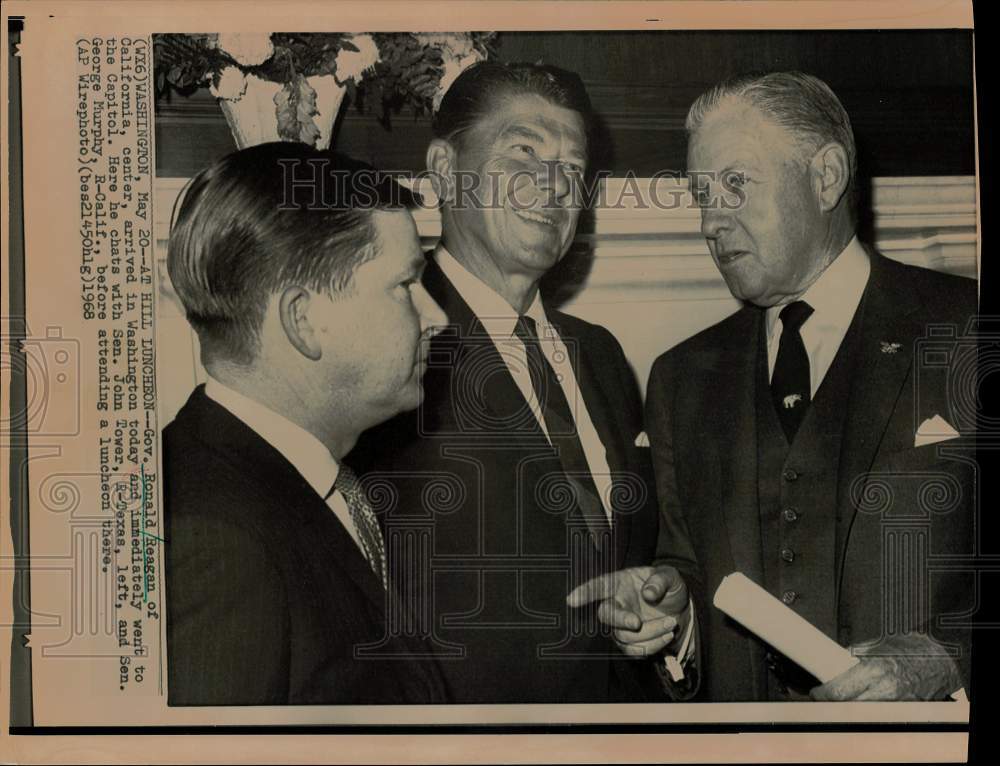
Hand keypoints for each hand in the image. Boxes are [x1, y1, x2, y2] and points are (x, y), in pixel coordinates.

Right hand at [566, 565, 688, 657]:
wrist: (680, 611)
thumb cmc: (669, 589)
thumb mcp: (670, 577)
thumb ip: (660, 580)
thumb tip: (648, 593)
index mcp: (620, 583)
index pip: (598, 586)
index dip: (585, 593)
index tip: (572, 600)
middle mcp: (616, 604)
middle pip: (606, 615)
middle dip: (619, 619)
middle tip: (637, 622)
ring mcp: (621, 626)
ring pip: (624, 636)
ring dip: (650, 633)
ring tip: (671, 623)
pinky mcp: (630, 643)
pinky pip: (634, 651)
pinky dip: (652, 646)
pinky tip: (666, 635)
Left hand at [810, 633, 962, 700]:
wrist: (941, 657)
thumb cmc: (912, 648)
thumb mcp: (877, 645)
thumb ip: (856, 656)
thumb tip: (837, 661)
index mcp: (875, 670)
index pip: (840, 690)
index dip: (823, 694)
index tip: (816, 693)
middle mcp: (885, 689)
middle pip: (849, 705)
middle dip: (833, 702)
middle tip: (824, 697)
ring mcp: (896, 702)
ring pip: (863, 711)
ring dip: (851, 705)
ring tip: (844, 697)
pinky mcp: (904, 709)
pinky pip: (880, 711)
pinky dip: (869, 707)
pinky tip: (865, 699)